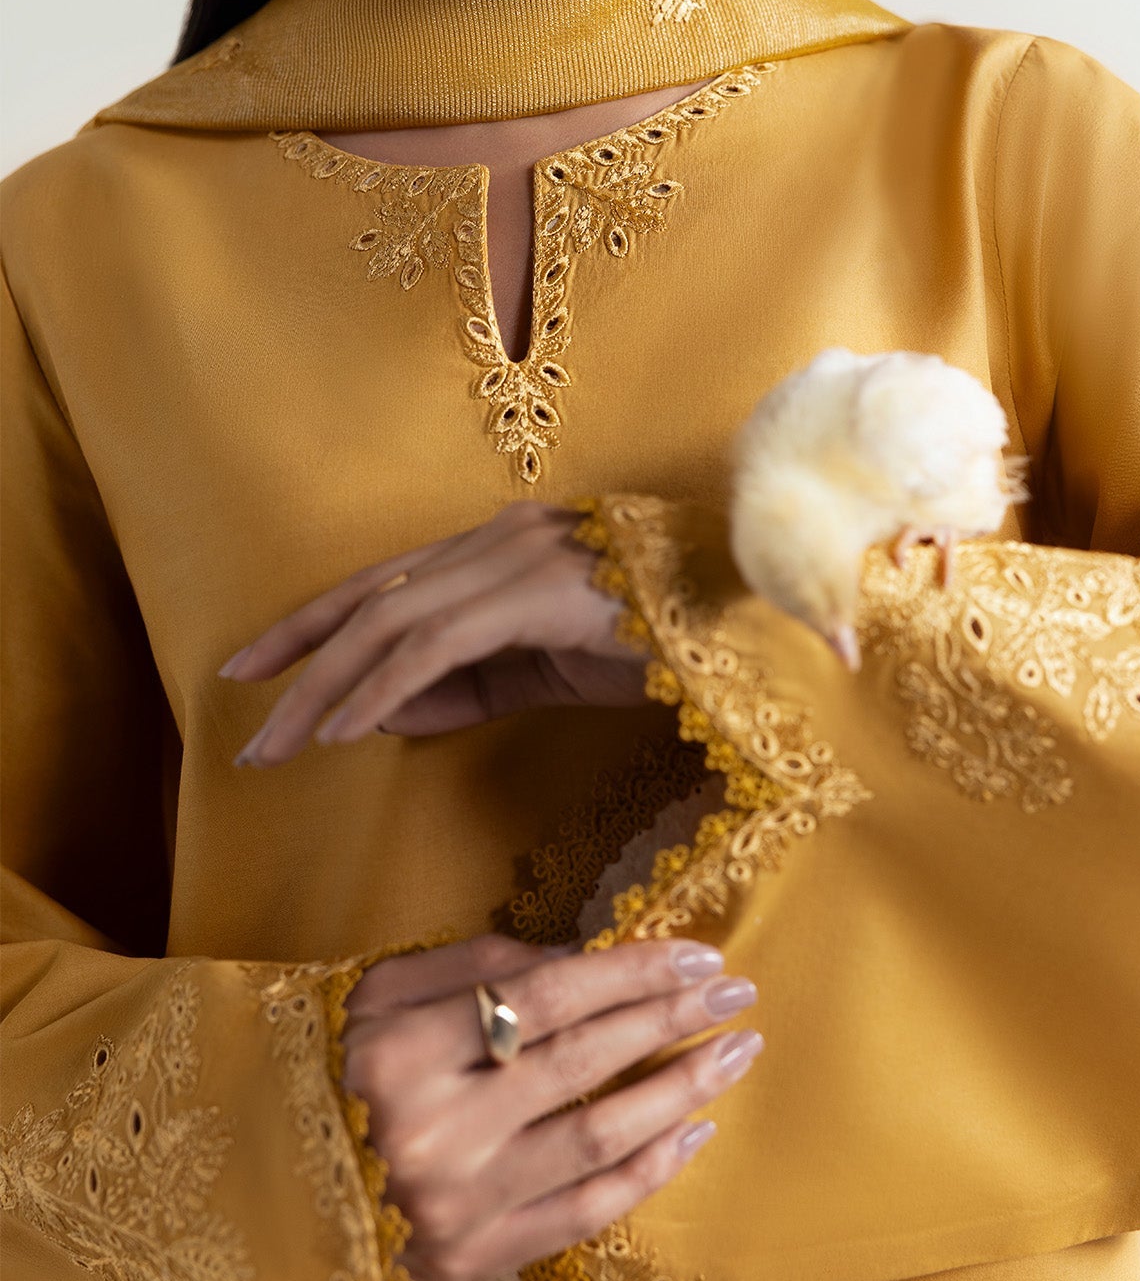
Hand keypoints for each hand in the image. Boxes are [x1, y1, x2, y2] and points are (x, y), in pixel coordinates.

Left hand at [219, 502, 645, 765]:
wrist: (754, 624)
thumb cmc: (660, 644)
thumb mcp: (542, 671)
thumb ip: (466, 683)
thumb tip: (378, 707)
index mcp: (499, 548)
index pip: (383, 584)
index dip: (311, 625)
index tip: (254, 669)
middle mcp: (499, 538)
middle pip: (370, 596)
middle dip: (296, 656)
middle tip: (244, 717)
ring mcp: (518, 557)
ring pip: (389, 619)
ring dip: (324, 686)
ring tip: (279, 742)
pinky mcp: (538, 592)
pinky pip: (435, 644)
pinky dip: (381, 687)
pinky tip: (343, 728)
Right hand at [342, 933, 762, 1280]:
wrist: (270, 1182)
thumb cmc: (332, 1064)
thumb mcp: (383, 990)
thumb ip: (480, 963)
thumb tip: (583, 955)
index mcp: (404, 1050)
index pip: (545, 998)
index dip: (630, 973)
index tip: (697, 956)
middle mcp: (433, 1130)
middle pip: (581, 1062)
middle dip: (670, 1021)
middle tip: (737, 993)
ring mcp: (456, 1202)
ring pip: (597, 1139)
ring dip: (680, 1092)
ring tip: (736, 1054)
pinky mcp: (472, 1257)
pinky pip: (583, 1212)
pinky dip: (647, 1171)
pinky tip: (693, 1131)